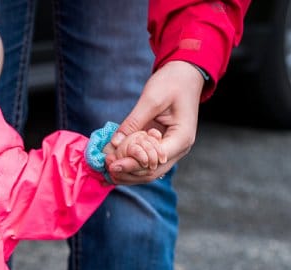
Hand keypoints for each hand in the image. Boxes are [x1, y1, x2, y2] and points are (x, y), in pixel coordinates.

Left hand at [106, 61, 205, 183]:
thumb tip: (115, 143)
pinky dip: (131, 164)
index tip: (111, 165)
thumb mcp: (151, 99)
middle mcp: (179, 148)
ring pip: (148, 171)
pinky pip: (146, 161)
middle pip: (151, 172)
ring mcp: (171, 149)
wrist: (185, 75)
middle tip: (106, 168)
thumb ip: (134, 122)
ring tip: (107, 169)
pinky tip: (115, 163)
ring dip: (128, 172)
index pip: (154, 161)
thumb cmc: (172, 82)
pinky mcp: (162, 146)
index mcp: (181, 138)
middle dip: (127, 173)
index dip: (131, 165)